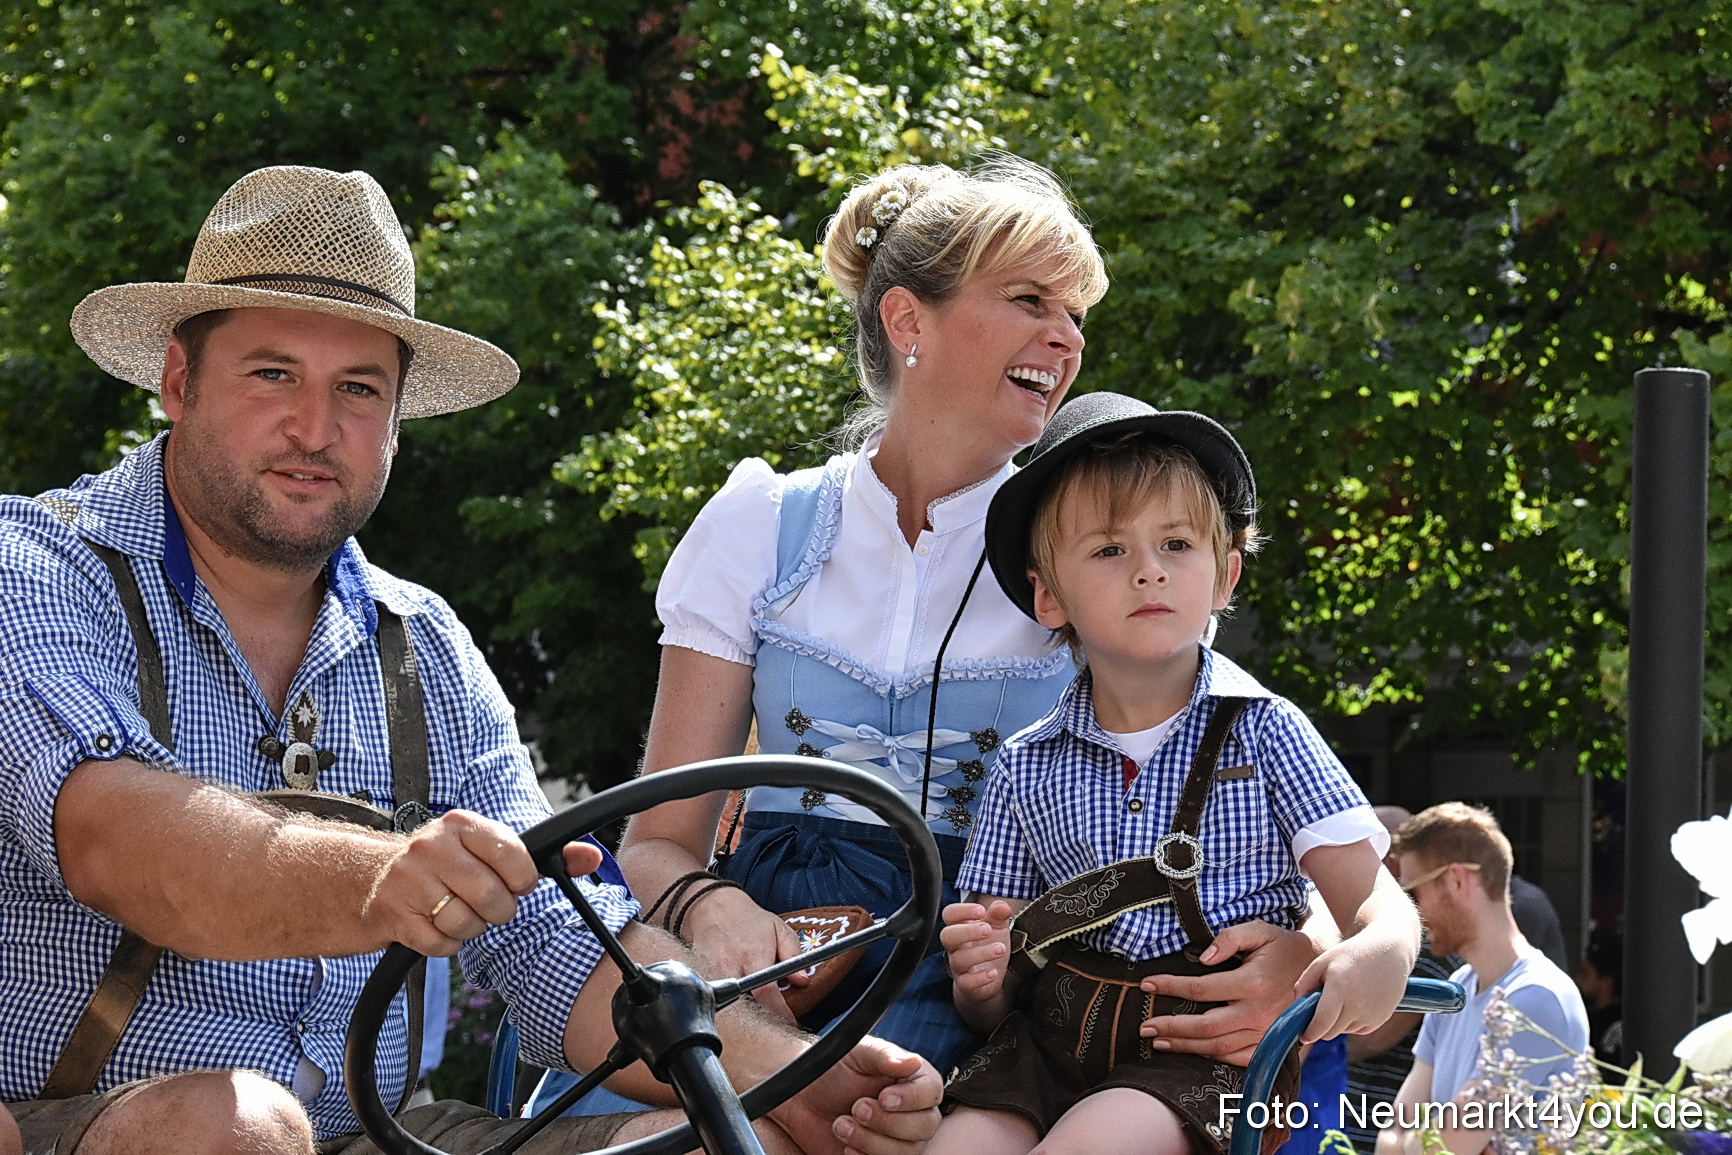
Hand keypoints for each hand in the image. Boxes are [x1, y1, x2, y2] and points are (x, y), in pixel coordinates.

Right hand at [363, 811, 599, 956]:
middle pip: (493, 898)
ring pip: (467, 924)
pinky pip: (440, 945)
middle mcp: (431, 847)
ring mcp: (408, 881)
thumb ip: (545, 855)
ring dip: (470, 928)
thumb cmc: (442, 864)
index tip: (514, 884)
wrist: (365, 878)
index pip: (516, 858)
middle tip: (486, 905)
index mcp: (461, 825)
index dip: (523, 881)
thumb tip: (592, 858)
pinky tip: (434, 926)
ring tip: (457, 912)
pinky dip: (445, 944)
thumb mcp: (486, 848)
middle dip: (497, 911)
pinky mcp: (392, 915)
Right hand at [683, 887, 808, 1021]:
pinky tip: (739, 1001)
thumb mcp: (779, 930)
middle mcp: (729, 966)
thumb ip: (794, 955)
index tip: (789, 1023)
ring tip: (756, 1009)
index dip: (779, 1012)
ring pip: (730, 1005)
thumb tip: (802, 981)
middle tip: (774, 1019)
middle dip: (761, 1017)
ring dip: (745, 1012)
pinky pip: (716, 998)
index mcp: (753, 955)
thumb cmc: (748, 920)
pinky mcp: (699, 977)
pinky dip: (729, 1004)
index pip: (765, 993)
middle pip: (745, 1005)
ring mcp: (711, 973)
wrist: (712, 907)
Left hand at [769, 1035, 942, 1154]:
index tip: (884, 1097)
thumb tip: (913, 1062)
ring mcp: (900, 1139)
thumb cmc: (833, 1070)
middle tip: (856, 1108)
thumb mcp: (856, 1053)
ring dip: (871, 1141)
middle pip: (924, 1127)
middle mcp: (913, 1111)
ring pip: (907, 1152)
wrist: (804, 1100)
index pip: (932, 1092)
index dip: (911, 1098)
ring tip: (842, 1124)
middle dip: (887, 1121)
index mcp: (913, 1080)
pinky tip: (847, 1146)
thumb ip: (884, 1055)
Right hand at [939, 900, 1014, 1003]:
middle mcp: (955, 946)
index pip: (949, 914)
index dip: (962, 910)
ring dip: (981, 953)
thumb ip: (999, 913)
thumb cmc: (989, 945)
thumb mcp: (997, 926)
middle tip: (988, 929)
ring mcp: (958, 966)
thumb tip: (1002, 907)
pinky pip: (966, 982)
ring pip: (958, 959)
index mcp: (960, 927)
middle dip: (967, 931)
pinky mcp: (966, 984)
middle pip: (947, 936)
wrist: (990, 976)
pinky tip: (994, 972)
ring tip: (1000, 948)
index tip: (981, 910)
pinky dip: (980, 977)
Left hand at [1138, 920, 1319, 1064]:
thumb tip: (1202, 957)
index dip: (1170, 986)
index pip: (1200, 989)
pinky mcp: (1272, 1044)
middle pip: (1205, 1027)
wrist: (1318, 970)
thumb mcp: (1258, 930)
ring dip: (1186, 1046)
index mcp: (1252, 983)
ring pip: (1219, 1047)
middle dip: (1171, 1027)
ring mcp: (1267, 1032)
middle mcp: (1259, 1012)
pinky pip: (1240, 1058)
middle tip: (1145, 1027)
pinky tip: (1193, 1053)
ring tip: (1160, 1042)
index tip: (1147, 984)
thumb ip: (1229, 938)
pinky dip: (1214, 1059)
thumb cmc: (1282, 947)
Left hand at [1297, 933, 1411, 1042]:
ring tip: (1343, 996)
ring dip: (1337, 1022)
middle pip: (1330, 1032)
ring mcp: (1371, 1014)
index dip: (1310, 1033)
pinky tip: (1356, 1001)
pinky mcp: (1381, 1019)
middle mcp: (1357, 1005)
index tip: (1303, 1036)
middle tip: (1320, 1007)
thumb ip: (1304, 983)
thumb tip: (1298, 1007)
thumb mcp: (1322, 962)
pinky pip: (1358, 1030)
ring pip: (1343, 1031)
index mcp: (1340, 988)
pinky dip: (1351, 1021)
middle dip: (1320, 1026)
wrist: (1389, 952)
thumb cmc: (1351, 955)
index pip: (1322, 1022)